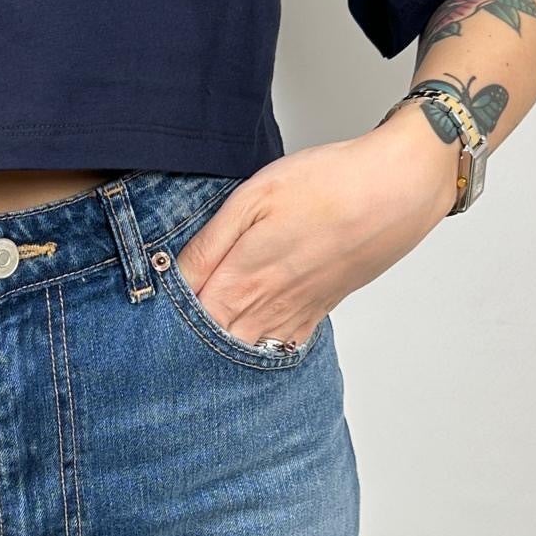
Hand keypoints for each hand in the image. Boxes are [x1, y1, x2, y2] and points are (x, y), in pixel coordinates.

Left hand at [175, 101, 460, 348]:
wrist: (395, 190)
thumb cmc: (326, 184)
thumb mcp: (253, 197)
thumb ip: (211, 242)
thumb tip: (173, 274)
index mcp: (243, 278)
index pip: (186, 318)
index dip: (160, 319)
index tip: (140, 317)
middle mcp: (269, 307)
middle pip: (212, 343)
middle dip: (182, 342)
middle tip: (157, 340)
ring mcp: (297, 314)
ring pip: (245, 352)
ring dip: (217, 350)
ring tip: (191, 346)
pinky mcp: (320, 311)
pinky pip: (281, 347)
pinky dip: (257, 350)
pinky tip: (243, 341)